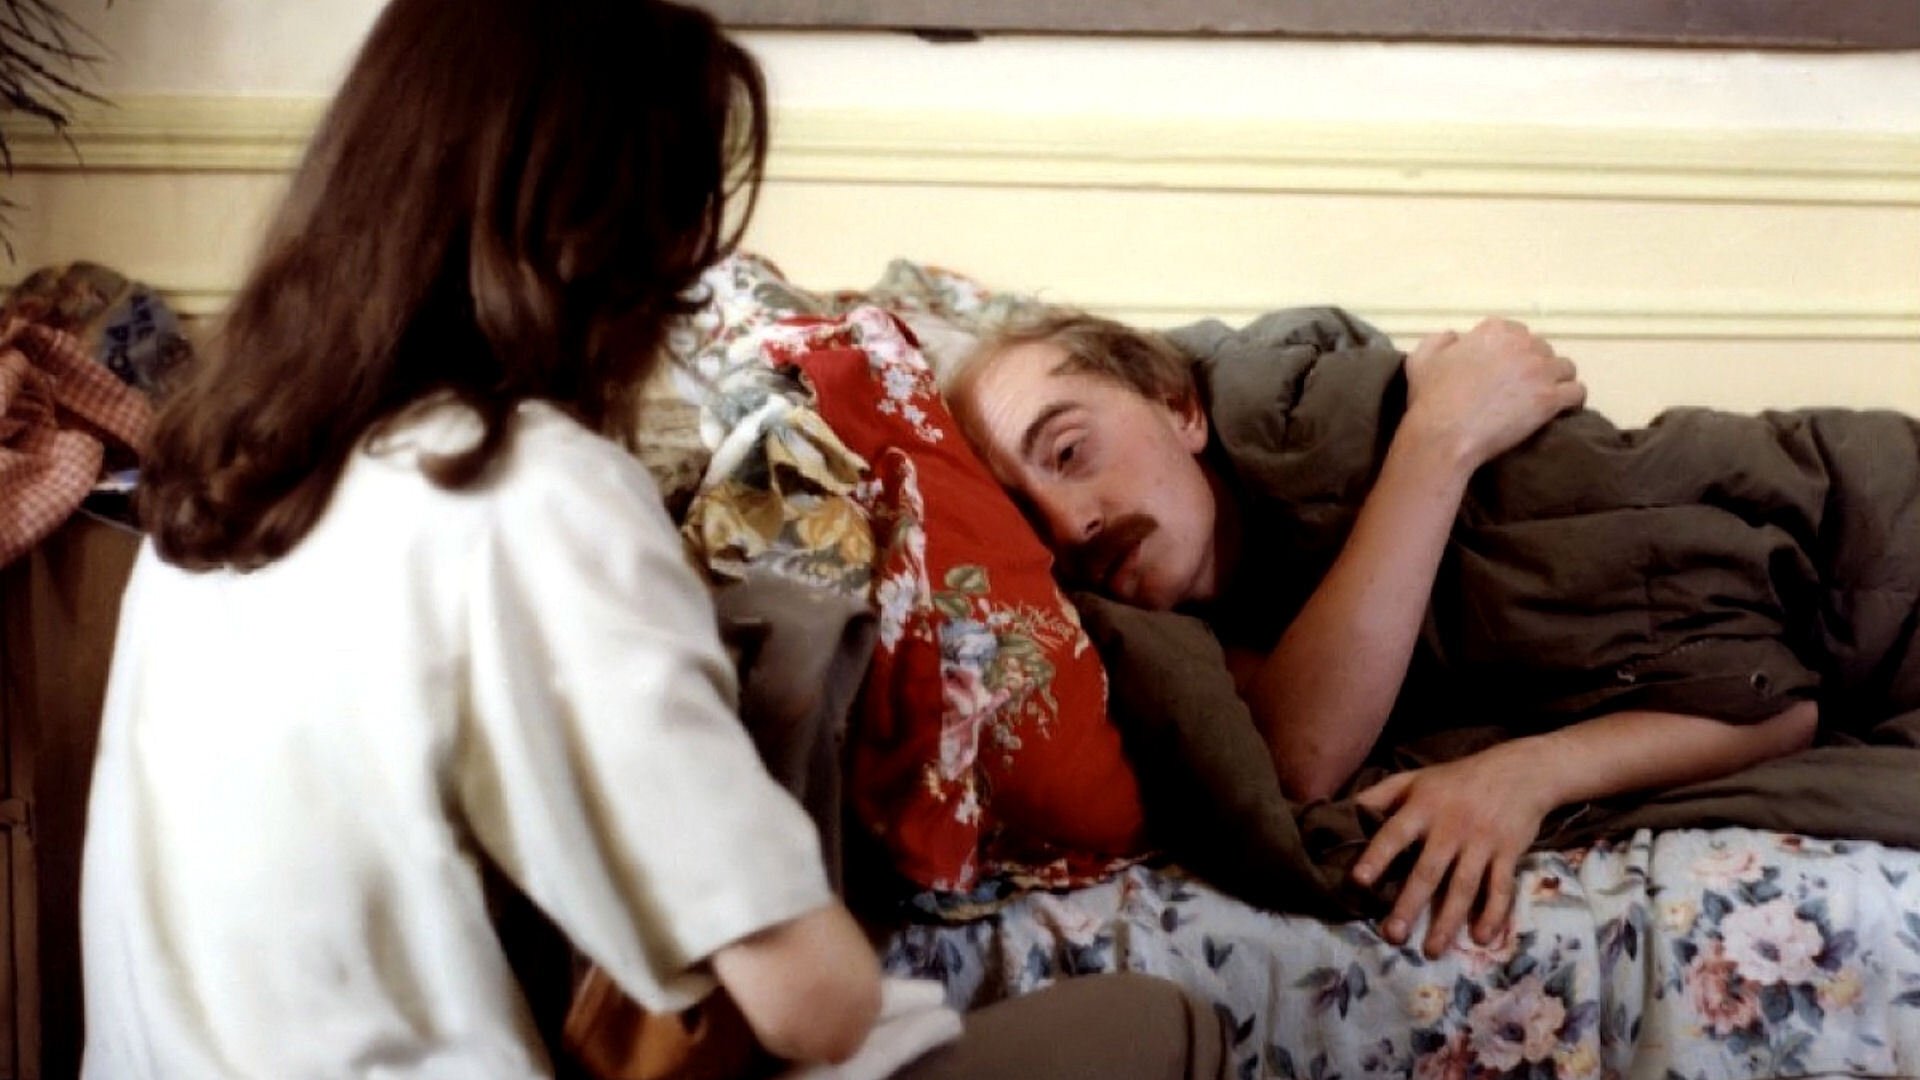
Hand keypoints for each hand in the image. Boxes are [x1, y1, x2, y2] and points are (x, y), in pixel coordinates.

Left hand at [1349, 741, 1557, 957]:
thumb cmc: (1457, 779)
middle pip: (1428, 870)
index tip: (1359, 881)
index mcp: (1423, 807)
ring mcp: (1481, 842)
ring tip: (1430, 951)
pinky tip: (1481, 939)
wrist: (1520, 772)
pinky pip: (1501, 888)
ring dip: (1448, 921)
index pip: (1395, 833)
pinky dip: (1493, 914)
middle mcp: (1451, 827)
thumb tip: (1343, 810)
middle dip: (1409, 905)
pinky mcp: (1509, 854)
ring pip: (1463, 887)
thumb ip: (1380, 794)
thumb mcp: (1415, 778)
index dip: (1377, 856)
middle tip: (1392, 936)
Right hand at [1402, 317, 1585, 468]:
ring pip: (1565, 367)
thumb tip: (1457, 336)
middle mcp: (1522, 344)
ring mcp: (1540, 371)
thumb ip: (1441, 339)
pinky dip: (1572, 399)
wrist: (1443, 435)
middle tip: (1521, 387)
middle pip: (1542, 349)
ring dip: (1556, 379)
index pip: (1516, 331)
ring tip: (1544, 397)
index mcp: (1494, 331)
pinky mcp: (1551, 398)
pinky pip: (1577, 392)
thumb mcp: (1421, 358)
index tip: (1503, 369)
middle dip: (1534, 364)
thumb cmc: (1430, 398)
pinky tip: (1561, 408)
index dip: (1511, 351)